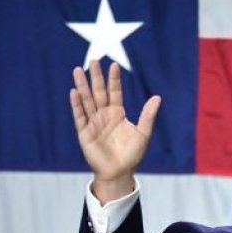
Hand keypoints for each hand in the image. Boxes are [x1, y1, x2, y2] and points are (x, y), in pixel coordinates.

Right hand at [69, 60, 160, 201]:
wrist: (120, 173)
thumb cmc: (132, 155)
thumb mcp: (143, 133)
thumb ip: (148, 115)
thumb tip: (157, 97)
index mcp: (117, 113)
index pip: (114, 92)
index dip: (114, 79)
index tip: (113, 65)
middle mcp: (104, 115)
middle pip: (98, 92)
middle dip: (96, 77)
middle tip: (93, 60)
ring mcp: (93, 123)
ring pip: (86, 101)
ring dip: (82, 86)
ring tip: (78, 70)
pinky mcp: (84, 133)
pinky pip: (79, 116)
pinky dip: (77, 105)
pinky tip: (74, 92)